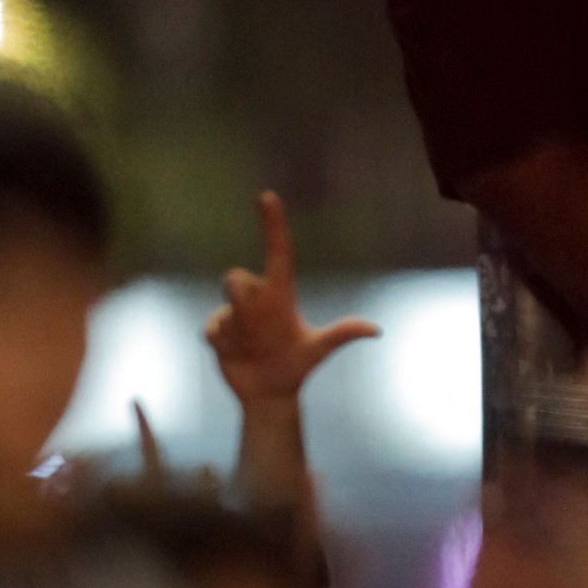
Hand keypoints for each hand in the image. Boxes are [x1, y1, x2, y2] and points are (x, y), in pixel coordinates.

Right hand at [205, 192, 378, 407]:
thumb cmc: (296, 367)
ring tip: (251, 349)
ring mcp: (233, 312)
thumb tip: (376, 330)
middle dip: (239, 302)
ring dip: (235, 335)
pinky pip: (211, 330)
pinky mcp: (216, 328)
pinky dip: (222, 345)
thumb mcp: (318, 351)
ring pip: (224, 312)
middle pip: (234, 279)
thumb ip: (341, 335)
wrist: (269, 392)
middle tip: (258, 334)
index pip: (277, 252)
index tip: (268, 195)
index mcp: (279, 294)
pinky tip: (234, 354)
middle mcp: (256, 296)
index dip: (272, 224)